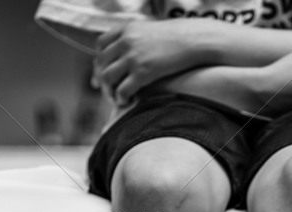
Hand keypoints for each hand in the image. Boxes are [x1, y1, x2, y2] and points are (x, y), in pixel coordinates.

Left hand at [95, 18, 216, 102]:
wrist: (192, 39)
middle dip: (101, 79)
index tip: (101, 72)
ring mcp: (133, 56)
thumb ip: (136, 39)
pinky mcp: (143, 72)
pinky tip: (127, 101)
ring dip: (108, 91)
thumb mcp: (150, 31)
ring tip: (116, 98)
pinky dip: (121, 98)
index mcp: (126, 29)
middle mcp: (126, 41)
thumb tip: (129, 53)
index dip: (99, 60)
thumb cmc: (176, 38)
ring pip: (107, 77)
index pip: (101, 44)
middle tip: (107, 90)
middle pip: (101, 62)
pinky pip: (122, 89)